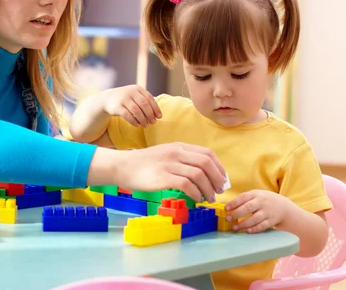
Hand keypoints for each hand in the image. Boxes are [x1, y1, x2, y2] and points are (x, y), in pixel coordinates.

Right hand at [100, 85, 161, 126]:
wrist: (108, 98)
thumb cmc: (126, 99)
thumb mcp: (135, 96)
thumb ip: (145, 102)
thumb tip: (158, 115)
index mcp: (137, 89)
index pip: (149, 98)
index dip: (156, 108)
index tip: (159, 117)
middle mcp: (131, 92)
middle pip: (144, 105)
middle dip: (150, 115)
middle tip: (153, 122)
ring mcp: (123, 99)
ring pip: (136, 111)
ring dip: (143, 119)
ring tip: (146, 125)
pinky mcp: (117, 107)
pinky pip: (128, 116)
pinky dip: (134, 121)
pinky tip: (137, 125)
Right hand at [112, 142, 227, 201]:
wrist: (123, 166)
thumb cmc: (144, 163)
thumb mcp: (165, 154)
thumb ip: (181, 160)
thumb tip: (201, 174)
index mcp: (179, 146)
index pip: (207, 153)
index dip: (219, 167)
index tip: (223, 179)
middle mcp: (176, 153)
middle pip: (206, 163)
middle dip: (217, 178)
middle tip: (219, 190)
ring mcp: (169, 164)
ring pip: (198, 174)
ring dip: (208, 188)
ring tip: (209, 197)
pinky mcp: (162, 177)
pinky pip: (186, 185)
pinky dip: (195, 193)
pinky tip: (196, 199)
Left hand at [225, 190, 294, 232]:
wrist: (283, 207)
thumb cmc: (264, 200)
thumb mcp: (256, 195)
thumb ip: (244, 199)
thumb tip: (228, 206)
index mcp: (256, 194)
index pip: (243, 197)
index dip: (233, 203)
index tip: (226, 209)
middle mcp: (261, 202)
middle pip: (248, 208)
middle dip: (236, 214)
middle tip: (228, 219)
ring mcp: (267, 212)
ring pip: (254, 218)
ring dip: (243, 224)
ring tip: (234, 227)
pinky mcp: (271, 221)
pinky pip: (262, 226)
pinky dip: (254, 229)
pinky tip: (247, 231)